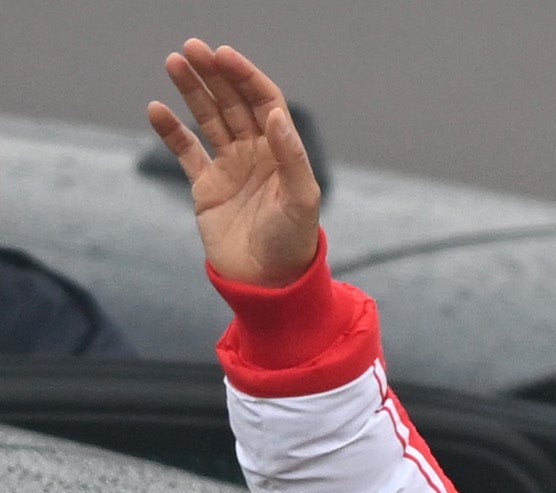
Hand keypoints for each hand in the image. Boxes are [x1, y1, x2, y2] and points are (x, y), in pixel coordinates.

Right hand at [146, 40, 320, 287]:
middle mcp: (257, 154)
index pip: (265, 102)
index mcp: (283, 152)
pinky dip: (171, 130)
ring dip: (193, 91)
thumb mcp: (301, 201)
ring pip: (209, 119)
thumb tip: (276, 115)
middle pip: (234, 103)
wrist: (267, 283)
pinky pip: (186, 151)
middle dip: (215, 75)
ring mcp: (231, 168)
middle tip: (192, 49)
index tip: (224, 56)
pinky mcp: (207, 187)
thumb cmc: (292, 243)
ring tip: (174, 62)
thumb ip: (291, 157)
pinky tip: (157, 109)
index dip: (246, 77)